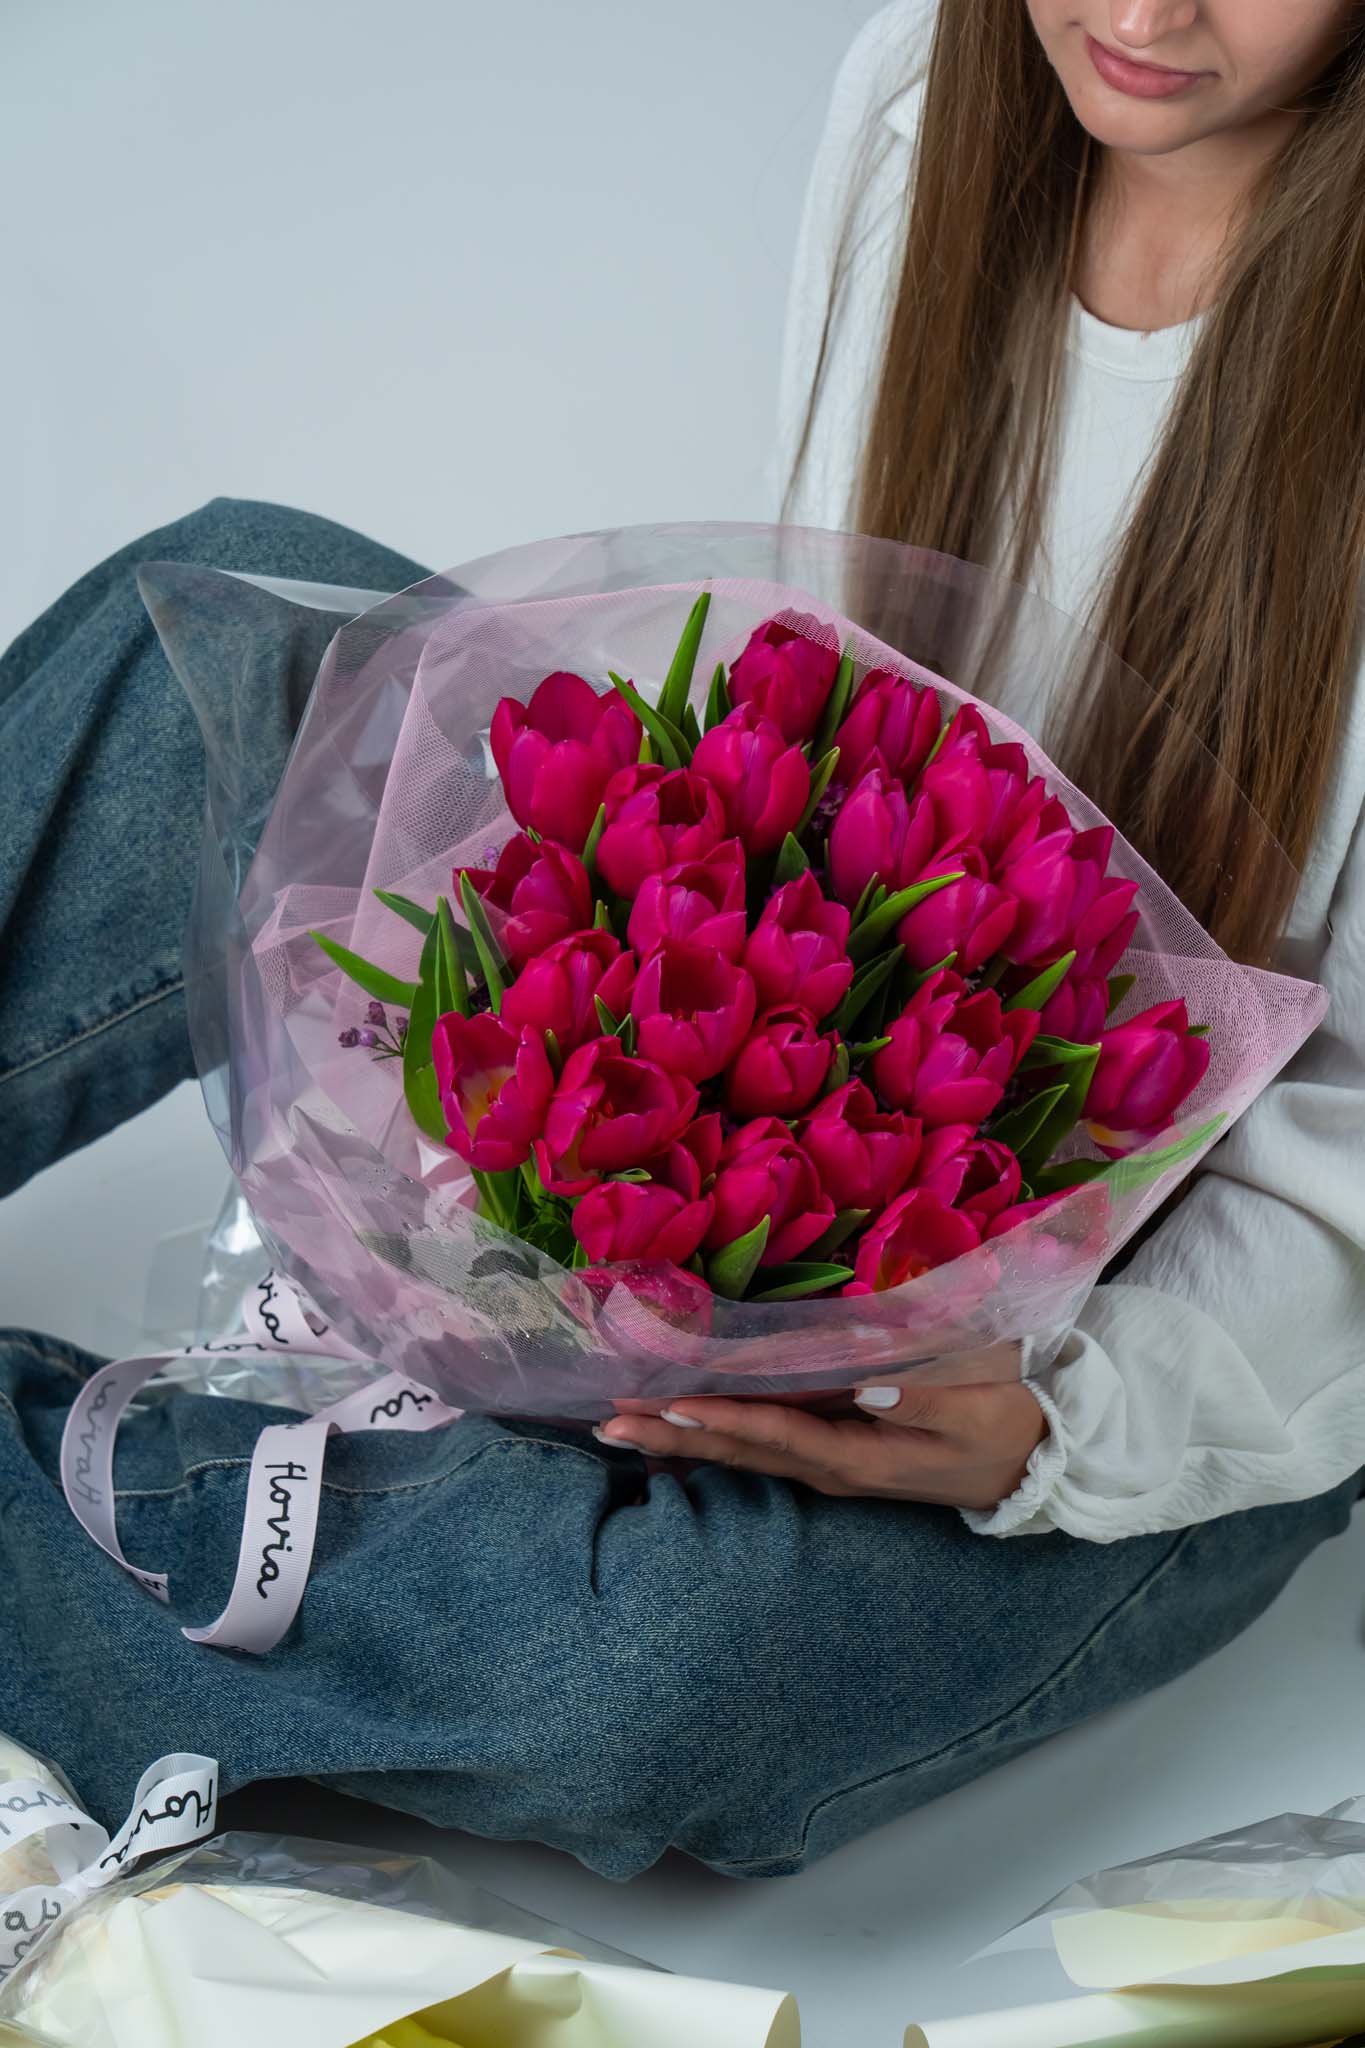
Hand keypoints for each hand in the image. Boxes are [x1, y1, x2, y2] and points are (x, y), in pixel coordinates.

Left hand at [594, 1348, 1045, 1509]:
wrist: (1038, 1464)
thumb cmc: (1007, 1424)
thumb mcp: (975, 1408)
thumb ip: (919, 1400)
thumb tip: (863, 1387)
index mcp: (860, 1458)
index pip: (777, 1435)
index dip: (723, 1420)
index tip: (669, 1407)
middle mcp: (832, 1469)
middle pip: (739, 1452)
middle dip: (671, 1436)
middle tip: (606, 1424)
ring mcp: (830, 1468)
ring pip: (741, 1455)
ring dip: (678, 1441)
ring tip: (618, 1429)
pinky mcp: (834, 1458)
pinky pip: (760, 1452)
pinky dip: (711, 1440)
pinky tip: (675, 1437)